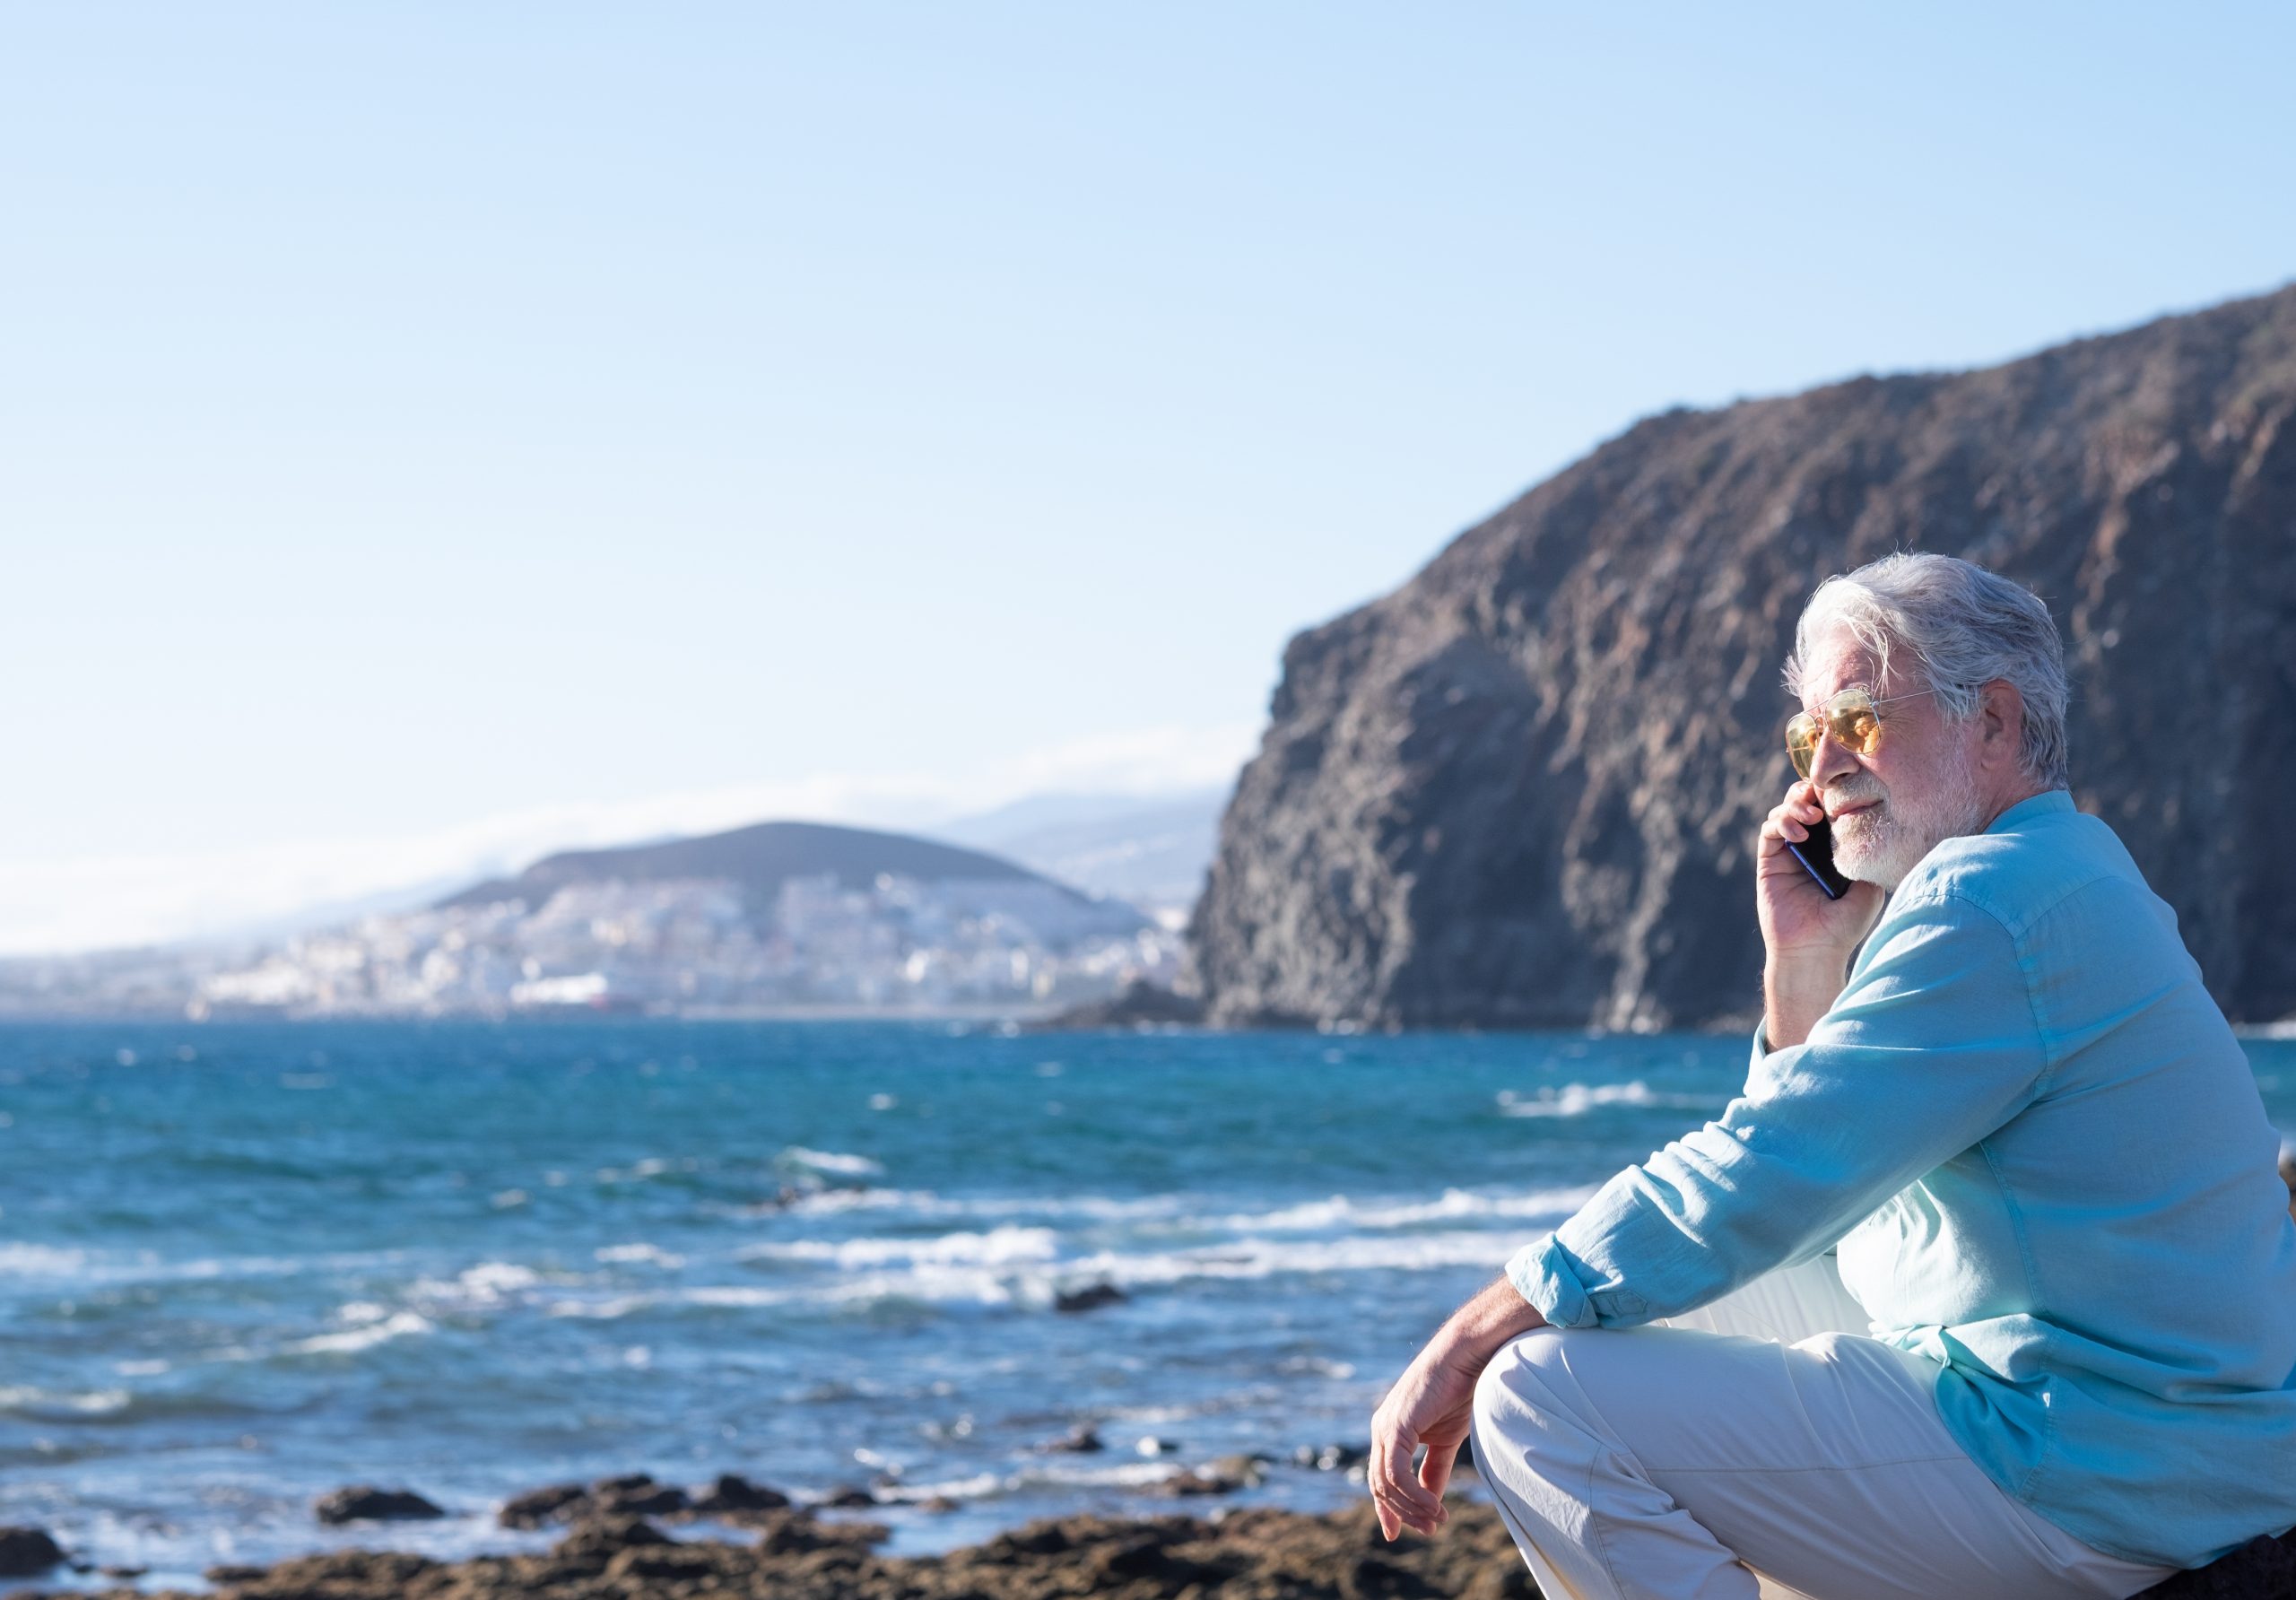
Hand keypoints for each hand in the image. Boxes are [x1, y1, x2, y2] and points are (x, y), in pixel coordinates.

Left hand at [1368, 1340, 1480, 1539]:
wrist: (1465, 1359)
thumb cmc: (1457, 1392)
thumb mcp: (1444, 1441)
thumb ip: (1434, 1471)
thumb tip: (1430, 1503)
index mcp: (1389, 1433)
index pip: (1379, 1480)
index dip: (1387, 1510)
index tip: (1397, 1535)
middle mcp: (1380, 1431)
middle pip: (1380, 1487)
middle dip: (1404, 1514)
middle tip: (1431, 1529)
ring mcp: (1385, 1428)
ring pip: (1386, 1484)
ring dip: (1413, 1508)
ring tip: (1438, 1520)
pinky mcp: (1396, 1427)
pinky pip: (1397, 1473)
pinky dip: (1415, 1494)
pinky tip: (1435, 1506)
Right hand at [1757, 779, 1884, 962]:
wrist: (1815, 949)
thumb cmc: (1845, 925)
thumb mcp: (1869, 886)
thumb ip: (1869, 854)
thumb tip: (1874, 821)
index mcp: (1834, 847)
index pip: (1830, 808)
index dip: (1833, 793)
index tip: (1844, 787)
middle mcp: (1810, 846)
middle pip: (1804, 801)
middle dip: (1811, 791)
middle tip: (1822, 796)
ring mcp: (1788, 852)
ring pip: (1783, 810)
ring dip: (1795, 805)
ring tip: (1811, 817)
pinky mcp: (1769, 860)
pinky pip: (1769, 830)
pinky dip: (1781, 823)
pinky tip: (1798, 836)